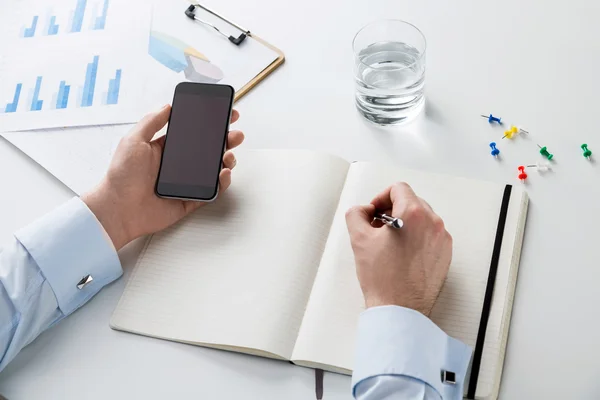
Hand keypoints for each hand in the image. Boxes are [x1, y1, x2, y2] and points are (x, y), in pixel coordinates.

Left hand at [82, 104, 244, 249]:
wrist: (119, 209)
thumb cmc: (121, 176)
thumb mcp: (134, 140)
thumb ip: (152, 121)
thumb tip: (168, 106)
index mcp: (166, 148)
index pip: (194, 132)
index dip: (211, 123)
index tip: (225, 114)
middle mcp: (178, 164)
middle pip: (209, 149)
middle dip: (226, 140)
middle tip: (235, 134)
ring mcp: (186, 182)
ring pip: (214, 169)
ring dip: (227, 159)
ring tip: (228, 155)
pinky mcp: (191, 200)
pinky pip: (212, 191)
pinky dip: (222, 182)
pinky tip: (223, 173)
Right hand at [345, 182, 451, 315]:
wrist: (400, 310)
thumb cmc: (383, 279)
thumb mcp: (359, 239)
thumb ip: (357, 214)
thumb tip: (363, 211)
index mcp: (414, 214)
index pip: (399, 189)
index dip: (381, 197)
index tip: (374, 211)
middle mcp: (433, 223)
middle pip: (411, 202)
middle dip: (392, 210)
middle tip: (377, 227)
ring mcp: (442, 240)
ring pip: (422, 218)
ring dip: (405, 223)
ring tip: (389, 242)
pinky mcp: (445, 255)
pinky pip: (430, 235)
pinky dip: (416, 237)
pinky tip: (401, 254)